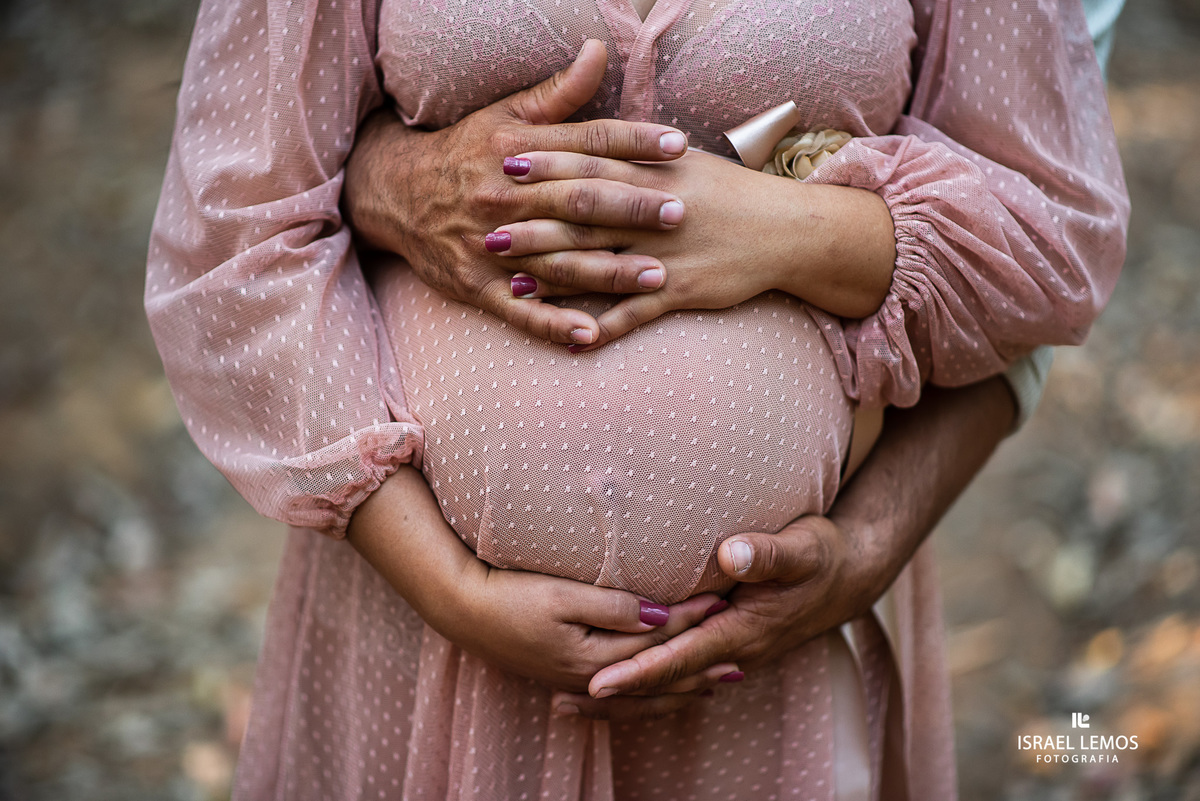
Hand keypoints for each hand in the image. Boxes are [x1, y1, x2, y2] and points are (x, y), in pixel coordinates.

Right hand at [343, 40, 688, 345]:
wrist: (394, 193)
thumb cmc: (464, 151)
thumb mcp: (504, 114)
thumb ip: (557, 92)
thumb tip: (598, 50)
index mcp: (516, 149)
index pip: (585, 143)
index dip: (633, 141)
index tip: (678, 145)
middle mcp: (505, 197)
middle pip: (577, 202)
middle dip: (631, 208)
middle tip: (680, 212)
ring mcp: (492, 246)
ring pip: (557, 260)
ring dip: (609, 273)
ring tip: (658, 278)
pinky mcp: (478, 285)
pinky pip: (521, 309)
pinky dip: (555, 324)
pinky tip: (592, 336)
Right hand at [347, 465, 726, 691]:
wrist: (459, 609)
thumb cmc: (508, 594)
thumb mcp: (561, 595)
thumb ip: (612, 607)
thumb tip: (661, 616)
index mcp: (592, 656)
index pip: (657, 640)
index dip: (694, 621)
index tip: (726, 603)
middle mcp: (589, 676)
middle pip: (655, 674)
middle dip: (698, 666)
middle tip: (741, 660)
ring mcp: (576, 679)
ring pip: (640, 692)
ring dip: (677, 687)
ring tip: (711, 684)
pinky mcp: (564, 674)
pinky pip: (619, 695)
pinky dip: (646, 695)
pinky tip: (655, 689)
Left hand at [490, 148, 895, 348]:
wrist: (788, 231)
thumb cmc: (732, 193)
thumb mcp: (687, 163)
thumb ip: (639, 152)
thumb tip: (598, 136)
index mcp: (655, 173)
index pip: (592, 163)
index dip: (547, 163)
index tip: (505, 162)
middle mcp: (656, 212)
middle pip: (584, 215)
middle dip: (534, 222)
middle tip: (488, 227)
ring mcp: (667, 255)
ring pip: (601, 265)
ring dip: (554, 276)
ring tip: (512, 283)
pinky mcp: (682, 292)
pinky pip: (635, 314)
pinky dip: (602, 329)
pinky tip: (572, 341)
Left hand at [550, 514, 871, 718]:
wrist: (849, 577)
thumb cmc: (821, 555)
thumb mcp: (802, 547)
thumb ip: (767, 553)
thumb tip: (732, 553)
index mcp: (744, 630)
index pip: (682, 657)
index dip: (640, 671)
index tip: (598, 683)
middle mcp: (735, 652)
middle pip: (669, 684)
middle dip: (619, 697)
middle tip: (564, 702)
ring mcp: (732, 655)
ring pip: (672, 688)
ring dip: (626, 699)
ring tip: (571, 704)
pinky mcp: (727, 648)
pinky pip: (681, 677)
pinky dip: (647, 687)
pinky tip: (615, 687)